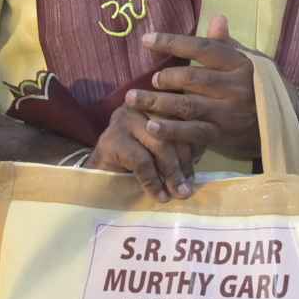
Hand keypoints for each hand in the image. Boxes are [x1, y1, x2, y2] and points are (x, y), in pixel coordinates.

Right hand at [93, 100, 210, 199]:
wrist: (98, 174)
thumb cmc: (135, 162)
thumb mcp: (162, 150)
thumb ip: (181, 147)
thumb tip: (201, 164)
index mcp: (158, 102)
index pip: (185, 117)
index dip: (196, 143)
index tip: (198, 167)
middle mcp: (142, 105)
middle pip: (175, 130)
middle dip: (185, 161)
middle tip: (189, 186)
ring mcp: (125, 120)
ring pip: (160, 144)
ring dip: (172, 173)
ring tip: (178, 192)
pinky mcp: (112, 139)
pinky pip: (142, 161)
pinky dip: (153, 182)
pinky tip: (160, 195)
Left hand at [133, 20, 261, 164]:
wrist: (282, 124)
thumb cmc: (260, 87)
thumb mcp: (251, 61)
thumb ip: (228, 44)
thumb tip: (217, 18)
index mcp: (239, 63)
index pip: (202, 48)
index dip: (173, 43)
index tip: (147, 40)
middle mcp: (234, 87)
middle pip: (192, 78)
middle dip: (166, 78)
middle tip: (150, 79)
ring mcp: (228, 113)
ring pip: (187, 106)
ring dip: (157, 102)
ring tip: (133, 99)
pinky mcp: (221, 135)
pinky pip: (192, 133)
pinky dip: (170, 131)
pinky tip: (150, 126)